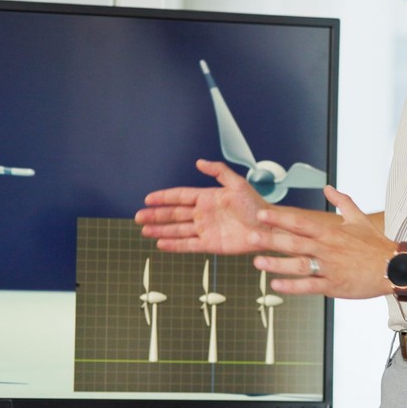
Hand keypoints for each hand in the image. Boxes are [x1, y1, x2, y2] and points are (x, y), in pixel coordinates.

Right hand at [136, 159, 269, 255]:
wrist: (267, 227)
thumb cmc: (256, 205)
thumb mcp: (238, 184)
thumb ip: (218, 171)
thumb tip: (200, 162)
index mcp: (208, 197)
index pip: (180, 196)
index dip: (164, 198)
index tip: (148, 199)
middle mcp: (203, 214)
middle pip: (174, 214)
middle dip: (156, 215)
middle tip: (139, 217)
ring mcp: (205, 230)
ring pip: (177, 230)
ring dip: (161, 230)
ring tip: (145, 231)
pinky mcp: (210, 244)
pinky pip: (189, 245)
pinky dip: (175, 245)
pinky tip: (161, 245)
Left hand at [249, 186, 391, 299]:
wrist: (395, 267)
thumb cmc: (376, 245)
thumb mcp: (359, 219)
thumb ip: (342, 202)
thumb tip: (328, 188)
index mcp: (331, 232)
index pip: (301, 222)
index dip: (280, 218)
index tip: (262, 215)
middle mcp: (328, 248)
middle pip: (295, 242)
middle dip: (271, 239)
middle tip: (250, 236)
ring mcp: (330, 268)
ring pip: (300, 265)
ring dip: (277, 264)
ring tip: (257, 262)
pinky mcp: (334, 286)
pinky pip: (310, 286)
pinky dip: (292, 286)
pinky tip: (276, 286)